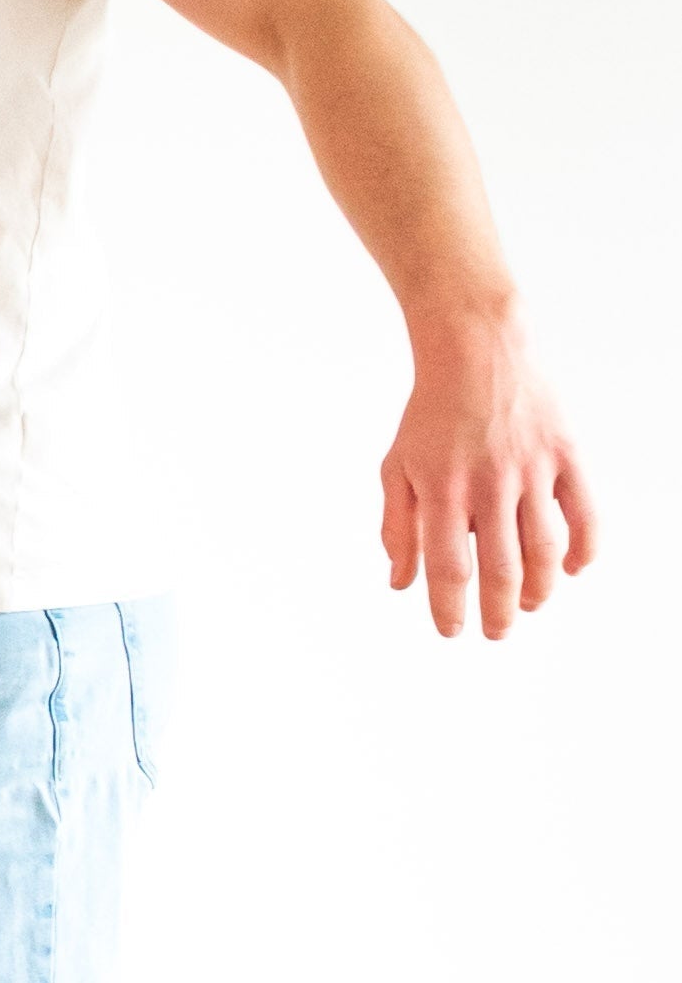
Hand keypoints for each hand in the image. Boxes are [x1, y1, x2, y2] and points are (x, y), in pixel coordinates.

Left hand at [384, 313, 594, 638]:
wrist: (478, 350)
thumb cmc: (432, 415)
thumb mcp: (397, 468)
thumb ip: (398, 527)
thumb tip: (401, 583)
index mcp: (442, 491)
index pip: (450, 567)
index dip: (451, 608)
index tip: (453, 631)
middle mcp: (489, 484)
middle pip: (502, 567)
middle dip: (499, 610)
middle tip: (496, 633)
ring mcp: (533, 469)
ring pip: (545, 547)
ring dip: (540, 587)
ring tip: (529, 605)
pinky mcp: (567, 454)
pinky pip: (584, 511)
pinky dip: (584, 547)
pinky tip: (571, 570)